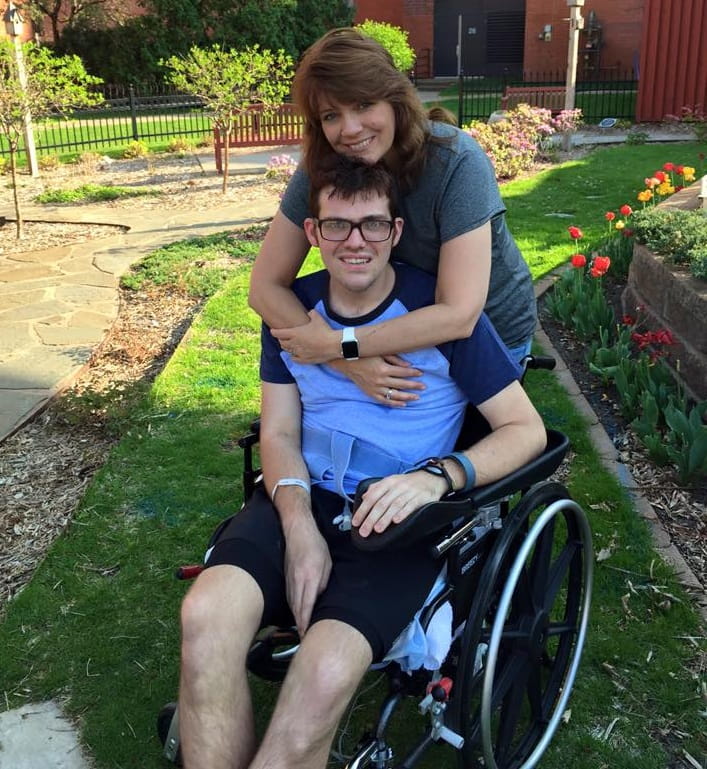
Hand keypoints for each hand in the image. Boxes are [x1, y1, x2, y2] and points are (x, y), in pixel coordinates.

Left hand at [272, 310, 337, 363]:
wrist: (333, 345)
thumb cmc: (324, 330)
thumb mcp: (317, 318)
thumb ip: (312, 314)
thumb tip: (310, 312)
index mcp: (295, 333)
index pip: (279, 333)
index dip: (274, 332)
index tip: (272, 331)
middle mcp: (294, 344)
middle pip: (282, 343)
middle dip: (281, 340)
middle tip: (282, 338)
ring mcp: (299, 353)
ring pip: (288, 351)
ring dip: (287, 348)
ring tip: (288, 346)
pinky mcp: (305, 360)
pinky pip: (295, 359)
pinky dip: (293, 357)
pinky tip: (294, 355)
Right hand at [283, 517, 331, 635]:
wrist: (298, 531)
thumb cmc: (316, 545)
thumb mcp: (327, 563)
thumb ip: (323, 582)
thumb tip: (319, 597)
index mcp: (309, 577)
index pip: (307, 605)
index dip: (305, 621)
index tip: (306, 634)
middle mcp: (297, 581)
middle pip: (297, 608)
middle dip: (300, 625)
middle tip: (304, 639)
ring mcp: (290, 579)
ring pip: (292, 603)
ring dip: (296, 618)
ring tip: (301, 630)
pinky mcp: (287, 577)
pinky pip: (290, 596)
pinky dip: (293, 607)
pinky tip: (296, 613)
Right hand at [332, 355, 424, 406]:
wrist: (346, 362)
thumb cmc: (364, 354)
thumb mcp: (380, 353)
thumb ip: (395, 359)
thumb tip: (409, 365)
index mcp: (383, 369)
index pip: (403, 373)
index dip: (413, 373)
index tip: (421, 373)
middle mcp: (380, 380)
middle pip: (401, 385)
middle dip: (414, 386)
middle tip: (424, 387)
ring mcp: (374, 388)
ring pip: (394, 396)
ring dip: (407, 397)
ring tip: (417, 397)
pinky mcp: (370, 393)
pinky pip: (384, 401)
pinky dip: (394, 403)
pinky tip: (403, 404)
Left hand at [352, 471, 446, 536]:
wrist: (432, 478)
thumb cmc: (409, 483)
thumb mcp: (391, 481)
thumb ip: (376, 489)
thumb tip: (363, 498)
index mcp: (388, 482)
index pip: (372, 496)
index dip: (363, 510)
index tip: (356, 522)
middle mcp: (398, 486)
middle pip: (381, 503)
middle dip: (371, 518)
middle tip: (364, 531)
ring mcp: (409, 492)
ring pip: (394, 506)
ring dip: (385, 518)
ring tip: (377, 529)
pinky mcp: (421, 498)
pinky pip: (410, 506)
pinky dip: (403, 513)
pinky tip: (396, 521)